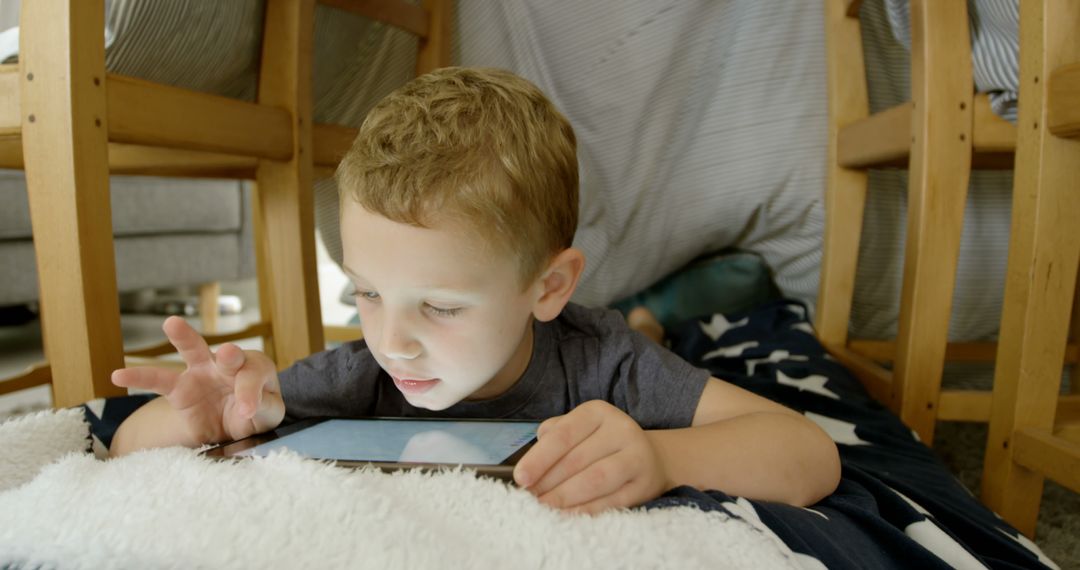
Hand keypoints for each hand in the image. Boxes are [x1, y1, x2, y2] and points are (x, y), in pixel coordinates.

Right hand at [111, 316, 283, 445]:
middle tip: (229, 354)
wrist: (232, 425)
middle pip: (231, 356)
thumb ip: (264, 408)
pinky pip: (159, 381)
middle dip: (230, 356)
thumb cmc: (256, 412)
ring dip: (184, 336)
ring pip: (194, 351)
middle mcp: (230, 365)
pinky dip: (140, 377)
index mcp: (256, 369)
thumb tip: (249, 408)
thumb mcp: (269, 414)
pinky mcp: (180, 387)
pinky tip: (118, 375)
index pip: (255, 376)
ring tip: (172, 324)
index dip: (251, 394)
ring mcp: (203, 371)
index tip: (247, 412)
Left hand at [513, 400, 670, 513]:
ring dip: (565, 498)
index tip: (521, 478)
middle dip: (548, 483)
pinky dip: (586, 510)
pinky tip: (567, 516)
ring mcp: (637, 455)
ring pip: (595, 480)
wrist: (650, 457)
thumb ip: (553, 437)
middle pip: (576, 460)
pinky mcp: (645, 483)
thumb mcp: (579, 429)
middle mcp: (620, 429)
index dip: (539, 458)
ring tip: (544, 508)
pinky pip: (612, 501)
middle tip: (528, 499)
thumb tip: (529, 466)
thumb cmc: (601, 444)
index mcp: (597, 412)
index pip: (563, 435)